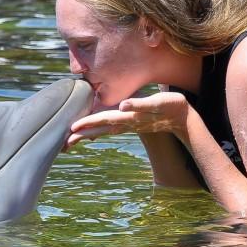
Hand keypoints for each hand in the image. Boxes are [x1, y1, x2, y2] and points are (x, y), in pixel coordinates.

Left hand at [65, 92, 189, 149]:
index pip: (104, 120)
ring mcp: (128, 125)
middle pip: (99, 130)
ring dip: (87, 136)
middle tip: (63, 144)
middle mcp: (126, 123)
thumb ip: (140, 104)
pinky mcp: (130, 124)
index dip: (88, 124)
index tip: (72, 129)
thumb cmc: (172, 106)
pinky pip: (110, 129)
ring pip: (103, 131)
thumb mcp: (158, 102)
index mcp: (129, 117)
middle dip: (81, 136)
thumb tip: (122, 106)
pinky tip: (91, 135)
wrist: (183, 119)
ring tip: (71, 141)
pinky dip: (98, 132)